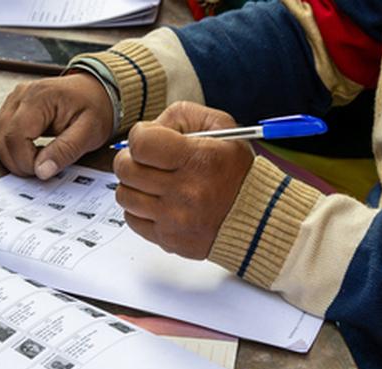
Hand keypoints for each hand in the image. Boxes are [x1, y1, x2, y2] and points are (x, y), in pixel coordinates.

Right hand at [0, 72, 113, 179]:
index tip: (44, 169)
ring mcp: (12, 101)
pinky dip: (5, 147)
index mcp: (39, 98)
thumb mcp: (90, 132)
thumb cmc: (95, 108)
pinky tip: (26, 149)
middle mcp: (20, 96)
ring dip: (8, 155)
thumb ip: (65, 151)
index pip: (14, 136)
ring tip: (34, 158)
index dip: (25, 161)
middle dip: (17, 162)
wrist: (96, 91)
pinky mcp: (10, 108)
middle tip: (41, 166)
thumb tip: (41, 171)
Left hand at [113, 102, 253, 258]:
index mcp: (198, 160)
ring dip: (134, 185)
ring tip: (153, 182)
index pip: (141, 143)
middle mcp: (185, 191)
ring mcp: (174, 219)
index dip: (140, 136)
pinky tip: (157, 202)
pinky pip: (132, 219)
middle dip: (132, 159)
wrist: (258, 218)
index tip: (150, 139)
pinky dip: (139, 209)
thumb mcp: (221, 127)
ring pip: (124, 195)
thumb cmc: (236, 172)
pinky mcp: (167, 239)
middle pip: (125, 169)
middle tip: (147, 161)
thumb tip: (149, 127)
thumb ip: (181, 116)